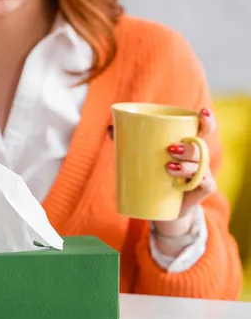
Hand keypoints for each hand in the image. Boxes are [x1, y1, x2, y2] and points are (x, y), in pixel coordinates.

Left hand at [107, 108, 216, 239]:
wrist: (163, 207)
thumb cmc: (155, 175)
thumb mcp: (144, 158)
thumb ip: (128, 141)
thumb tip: (110, 128)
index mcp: (188, 144)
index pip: (203, 129)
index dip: (207, 121)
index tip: (202, 112)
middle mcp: (198, 157)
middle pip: (199, 147)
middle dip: (187, 148)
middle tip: (169, 149)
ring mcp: (202, 173)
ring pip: (200, 165)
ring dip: (187, 166)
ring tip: (168, 167)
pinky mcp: (201, 190)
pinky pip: (207, 184)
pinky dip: (198, 182)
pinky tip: (185, 183)